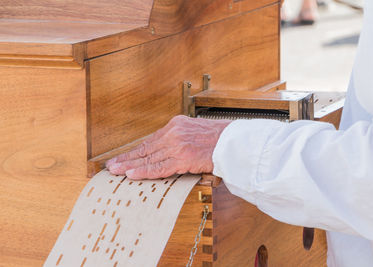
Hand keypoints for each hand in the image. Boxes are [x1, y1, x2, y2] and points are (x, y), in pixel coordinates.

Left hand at [106, 115, 230, 179]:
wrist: (234, 141)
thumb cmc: (219, 138)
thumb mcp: (196, 130)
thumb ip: (180, 138)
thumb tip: (169, 150)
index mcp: (176, 125)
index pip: (151, 140)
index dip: (136, 150)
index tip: (125, 156)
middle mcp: (173, 133)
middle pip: (146, 148)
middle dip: (127, 157)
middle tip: (111, 164)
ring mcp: (177, 146)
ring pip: (148, 157)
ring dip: (130, 165)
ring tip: (115, 170)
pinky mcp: (182, 158)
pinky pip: (159, 167)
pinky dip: (144, 171)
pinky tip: (131, 174)